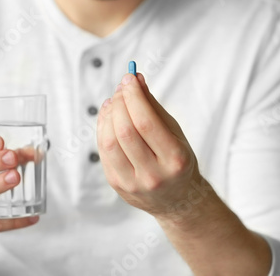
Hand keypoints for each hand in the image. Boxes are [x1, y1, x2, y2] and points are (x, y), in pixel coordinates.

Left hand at [97, 73, 204, 218]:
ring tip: (114, 101)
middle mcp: (154, 175)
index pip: (146, 122)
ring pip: (110, 142)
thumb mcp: (174, 133)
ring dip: (108, 115)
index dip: (134, 97)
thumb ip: (153, 107)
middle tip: (121, 88)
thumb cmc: (177, 161)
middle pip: (126, 131)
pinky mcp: (118, 185)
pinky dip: (102, 129)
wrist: (177, 201)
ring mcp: (133, 183)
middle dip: (120, 103)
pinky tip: (108, 116)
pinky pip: (104, 152)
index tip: (129, 78)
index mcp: (174, 159)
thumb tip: (135, 79)